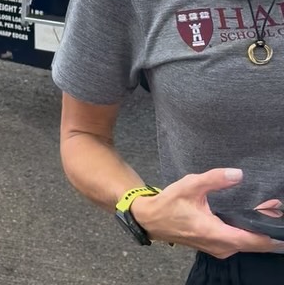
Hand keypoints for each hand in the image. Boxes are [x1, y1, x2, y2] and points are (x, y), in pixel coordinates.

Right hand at [130, 168, 283, 258]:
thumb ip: (215, 179)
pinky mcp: (215, 246)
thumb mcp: (190, 185)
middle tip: (276, 207)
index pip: (253, 240)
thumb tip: (238, 174)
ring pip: (247, 244)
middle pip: (255, 244)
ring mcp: (219, 249)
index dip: (270, 233)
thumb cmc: (169, 204)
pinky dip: (249, 232)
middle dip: (268, 228)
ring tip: (269, 209)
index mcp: (216, 234)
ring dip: (259, 230)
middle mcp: (221, 246)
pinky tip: (251, 217)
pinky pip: (238, 242)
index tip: (279, 219)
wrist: (152, 220)